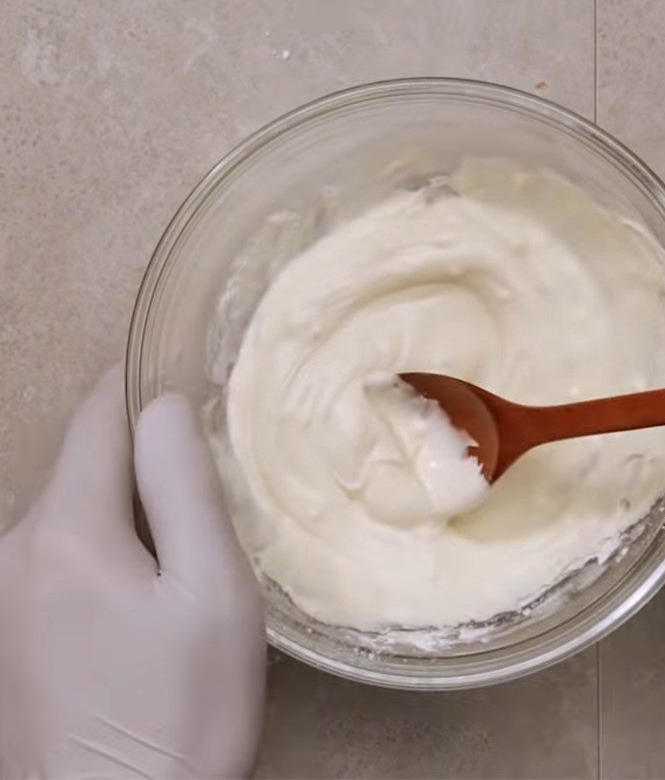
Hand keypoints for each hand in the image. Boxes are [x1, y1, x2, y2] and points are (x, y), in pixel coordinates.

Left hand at [0, 368, 265, 778]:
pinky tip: (148, 586)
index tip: (194, 383)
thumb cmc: (182, 709)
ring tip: (189, 535)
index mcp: (66, 531)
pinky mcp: (11, 626)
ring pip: (75, 506)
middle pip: (84, 461)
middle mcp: (15, 548)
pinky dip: (107, 541)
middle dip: (144, 451)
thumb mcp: (211, 592)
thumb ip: (184, 487)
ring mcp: (4, 590)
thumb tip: (165, 406)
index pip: (98, 416)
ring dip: (129, 500)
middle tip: (214, 473)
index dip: (143, 386)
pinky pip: (61, 549)